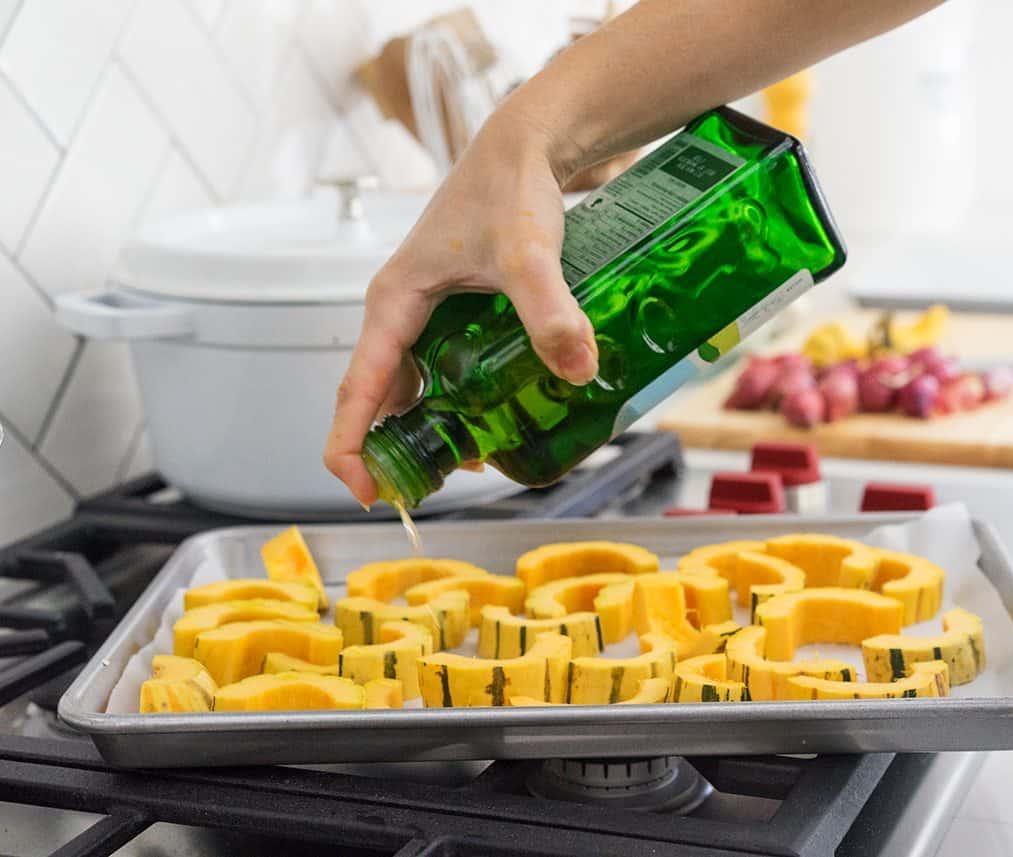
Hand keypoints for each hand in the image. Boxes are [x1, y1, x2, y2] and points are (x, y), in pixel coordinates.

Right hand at [324, 114, 599, 506]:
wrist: (527, 148)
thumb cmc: (510, 190)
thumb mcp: (528, 254)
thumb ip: (549, 310)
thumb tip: (577, 370)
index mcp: (393, 303)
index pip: (357, 389)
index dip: (350, 447)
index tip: (366, 492)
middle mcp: (399, 312)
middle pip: (379, 399)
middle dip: (397, 450)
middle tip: (435, 490)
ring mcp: (423, 313)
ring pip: (412, 388)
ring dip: (431, 430)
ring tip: (475, 460)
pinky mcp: (452, 312)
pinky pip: (440, 371)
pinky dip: (457, 403)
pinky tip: (495, 418)